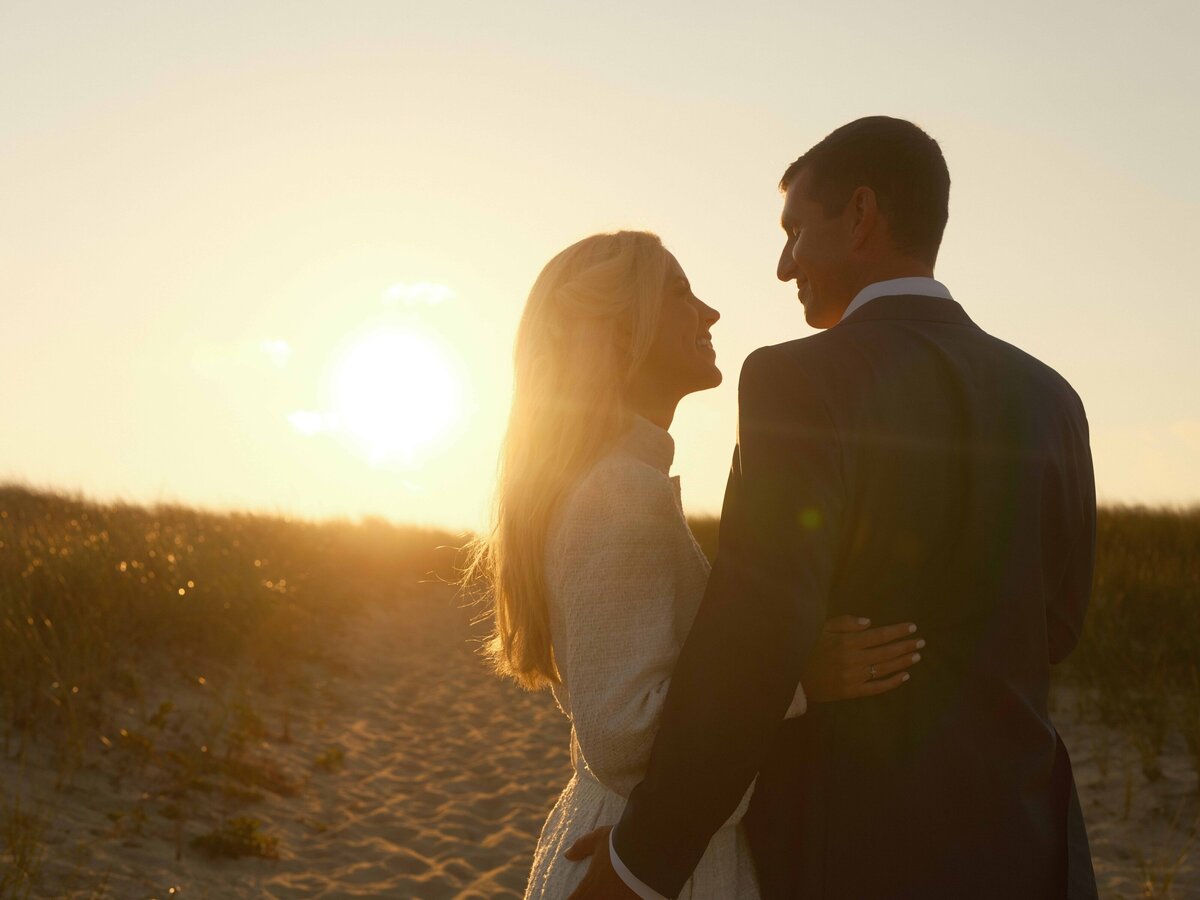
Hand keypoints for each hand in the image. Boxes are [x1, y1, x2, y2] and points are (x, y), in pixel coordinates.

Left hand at [563, 826, 640, 898]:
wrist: (653, 848)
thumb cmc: (621, 843)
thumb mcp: (598, 839)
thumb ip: (581, 848)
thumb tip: (567, 854)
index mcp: (591, 888)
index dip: (570, 899)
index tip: (571, 896)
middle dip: (591, 897)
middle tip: (594, 890)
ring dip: (609, 897)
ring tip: (610, 890)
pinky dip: (624, 897)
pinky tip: (628, 892)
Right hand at [801, 615, 923, 701]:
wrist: (795, 677)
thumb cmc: (808, 649)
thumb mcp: (822, 629)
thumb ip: (845, 623)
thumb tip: (870, 623)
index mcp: (847, 643)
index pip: (879, 635)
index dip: (897, 631)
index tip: (912, 627)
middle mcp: (854, 660)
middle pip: (886, 652)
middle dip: (906, 646)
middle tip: (921, 642)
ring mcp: (854, 677)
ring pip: (885, 669)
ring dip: (903, 662)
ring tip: (917, 656)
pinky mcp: (853, 692)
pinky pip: (877, 688)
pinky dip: (892, 682)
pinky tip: (904, 676)